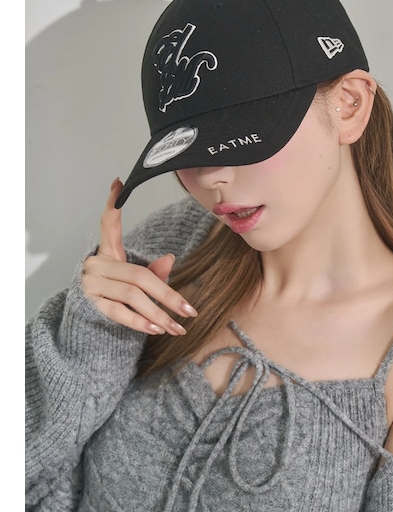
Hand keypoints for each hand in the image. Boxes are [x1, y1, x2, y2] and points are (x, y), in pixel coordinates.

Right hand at [82, 178, 196, 335]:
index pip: (108, 223)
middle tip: (189, 311)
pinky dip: (139, 321)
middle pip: (139, 276)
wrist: (85, 314)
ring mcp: (93, 284)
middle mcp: (97, 264)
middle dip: (167, 295)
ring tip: (178, 327)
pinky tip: (157, 329)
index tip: (119, 182)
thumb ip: (154, 271)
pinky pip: (118, 313)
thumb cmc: (117, 289)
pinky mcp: (92, 303)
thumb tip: (171, 259)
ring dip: (158, 314)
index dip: (112, 203)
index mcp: (108, 251)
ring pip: (132, 296)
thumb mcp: (135, 277)